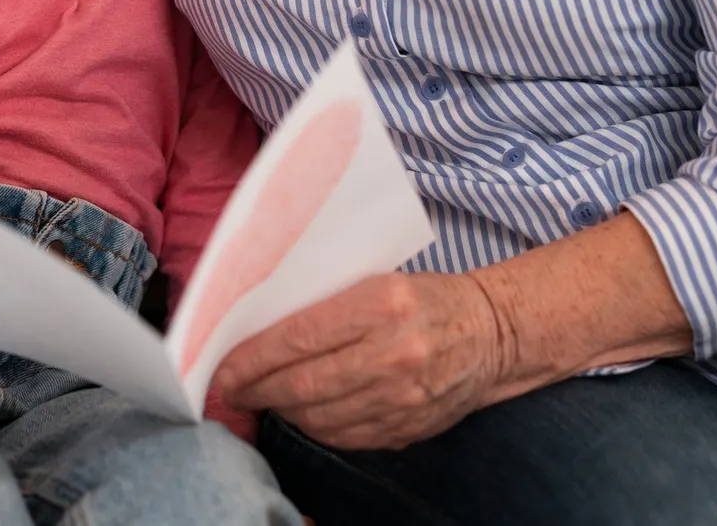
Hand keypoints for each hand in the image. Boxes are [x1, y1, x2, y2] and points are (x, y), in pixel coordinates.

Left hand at [211, 272, 509, 450]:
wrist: (492, 333)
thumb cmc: (425, 298)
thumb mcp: (378, 279)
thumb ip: (327, 303)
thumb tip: (260, 330)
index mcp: (383, 303)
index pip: (300, 336)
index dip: (253, 358)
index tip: (223, 366)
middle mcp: (394, 353)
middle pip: (304, 382)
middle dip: (256, 389)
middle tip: (230, 389)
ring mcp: (404, 397)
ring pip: (320, 416)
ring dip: (282, 410)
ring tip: (263, 398)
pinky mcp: (409, 428)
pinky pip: (345, 437)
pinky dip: (315, 428)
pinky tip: (301, 413)